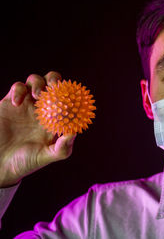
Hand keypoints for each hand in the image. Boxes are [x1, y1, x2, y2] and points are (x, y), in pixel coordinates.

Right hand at [0, 72, 75, 187]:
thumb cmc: (25, 162)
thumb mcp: (47, 156)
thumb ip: (62, 148)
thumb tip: (73, 133)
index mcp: (55, 119)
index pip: (68, 100)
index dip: (72, 94)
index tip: (73, 95)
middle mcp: (43, 109)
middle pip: (53, 84)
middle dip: (56, 80)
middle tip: (55, 87)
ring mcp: (27, 104)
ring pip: (36, 81)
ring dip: (38, 83)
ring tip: (37, 96)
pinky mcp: (11, 102)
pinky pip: (17, 87)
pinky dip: (19, 90)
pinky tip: (17, 103)